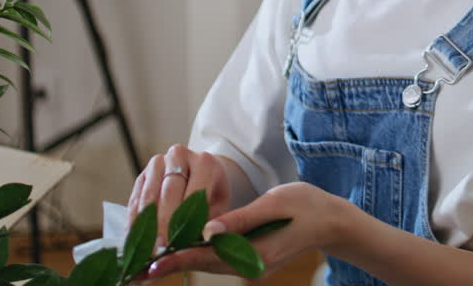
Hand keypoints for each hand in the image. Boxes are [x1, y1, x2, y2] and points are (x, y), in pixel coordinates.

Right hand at [127, 144, 231, 250]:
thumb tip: (198, 241)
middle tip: (158, 250)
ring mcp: (158, 163)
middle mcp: (179, 156)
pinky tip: (134, 238)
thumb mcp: (219, 206)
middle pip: (168, 193)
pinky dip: (134, 220)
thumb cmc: (212, 194)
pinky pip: (135, 198)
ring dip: (146, 224)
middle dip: (162, 224)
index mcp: (204, 162)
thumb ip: (209, 221)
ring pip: (149, 195)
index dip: (183, 221)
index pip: (192, 193)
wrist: (201, 173)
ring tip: (145, 249)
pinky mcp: (143, 174)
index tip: (175, 244)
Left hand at [144, 182, 358, 280]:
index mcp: (255, 251)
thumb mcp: (274, 204)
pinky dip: (199, 255)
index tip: (151, 262)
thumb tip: (207, 229)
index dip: (178, 257)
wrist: (332, 221)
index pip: (208, 255)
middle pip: (204, 264)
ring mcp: (252, 266)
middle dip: (172, 264)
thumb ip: (241, 219)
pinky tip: (182, 249)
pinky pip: (220, 259)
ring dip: (183, 260)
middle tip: (139, 269)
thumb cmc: (305, 205)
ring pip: (210, 263)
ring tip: (152, 262)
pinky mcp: (252, 261)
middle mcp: (250, 265)